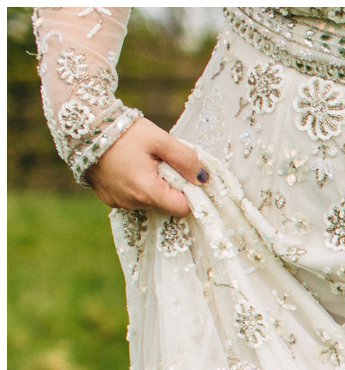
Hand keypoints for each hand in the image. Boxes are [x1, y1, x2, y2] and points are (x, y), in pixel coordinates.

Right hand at [86, 119, 206, 215]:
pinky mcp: (108, 198)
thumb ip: (185, 159)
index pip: (182, 209)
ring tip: (142, 163)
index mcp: (147, 191)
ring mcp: (118, 203)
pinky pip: (132, 198)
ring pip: (149, 202)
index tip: (185, 176)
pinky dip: (137, 186)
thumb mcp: (160, 139)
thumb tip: (204, 178)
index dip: (190, 194)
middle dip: (170, 187)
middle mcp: (132, 203)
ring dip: (153, 186)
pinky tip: (129, 167)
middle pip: (166, 205)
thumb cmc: (123, 131)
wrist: (81, 125)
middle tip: (160, 163)